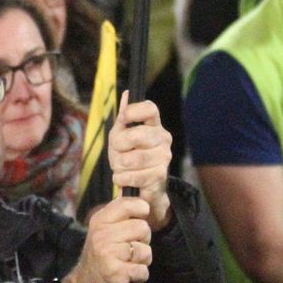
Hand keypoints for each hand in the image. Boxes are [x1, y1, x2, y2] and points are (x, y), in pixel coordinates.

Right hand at [61, 196, 152, 282]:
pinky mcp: (116, 272)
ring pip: (145, 250)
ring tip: (129, 263)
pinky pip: (142, 270)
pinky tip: (128, 275)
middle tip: (130, 249)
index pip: (126, 204)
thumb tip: (141, 201)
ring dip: (142, 260)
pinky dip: (140, 275)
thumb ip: (120, 216)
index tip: (141, 216)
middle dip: (143, 241)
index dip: (141, 208)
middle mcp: (102, 234)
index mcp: (100, 221)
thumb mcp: (104, 231)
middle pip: (142, 228)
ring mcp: (108, 253)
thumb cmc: (101, 256)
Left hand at [107, 93, 171, 227]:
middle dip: (118, 146)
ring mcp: (164, 157)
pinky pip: (131, 176)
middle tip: (117, 153)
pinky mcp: (160, 176)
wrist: (142, 188)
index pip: (150, 108)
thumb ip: (124, 118)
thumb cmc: (130, 157)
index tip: (123, 119)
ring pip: (130, 159)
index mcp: (154, 124)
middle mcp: (163, 138)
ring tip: (121, 168)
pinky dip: (121, 179)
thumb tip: (127, 94)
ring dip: (118, 166)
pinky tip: (125, 179)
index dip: (134, 111)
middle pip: (135, 135)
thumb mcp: (122, 135)